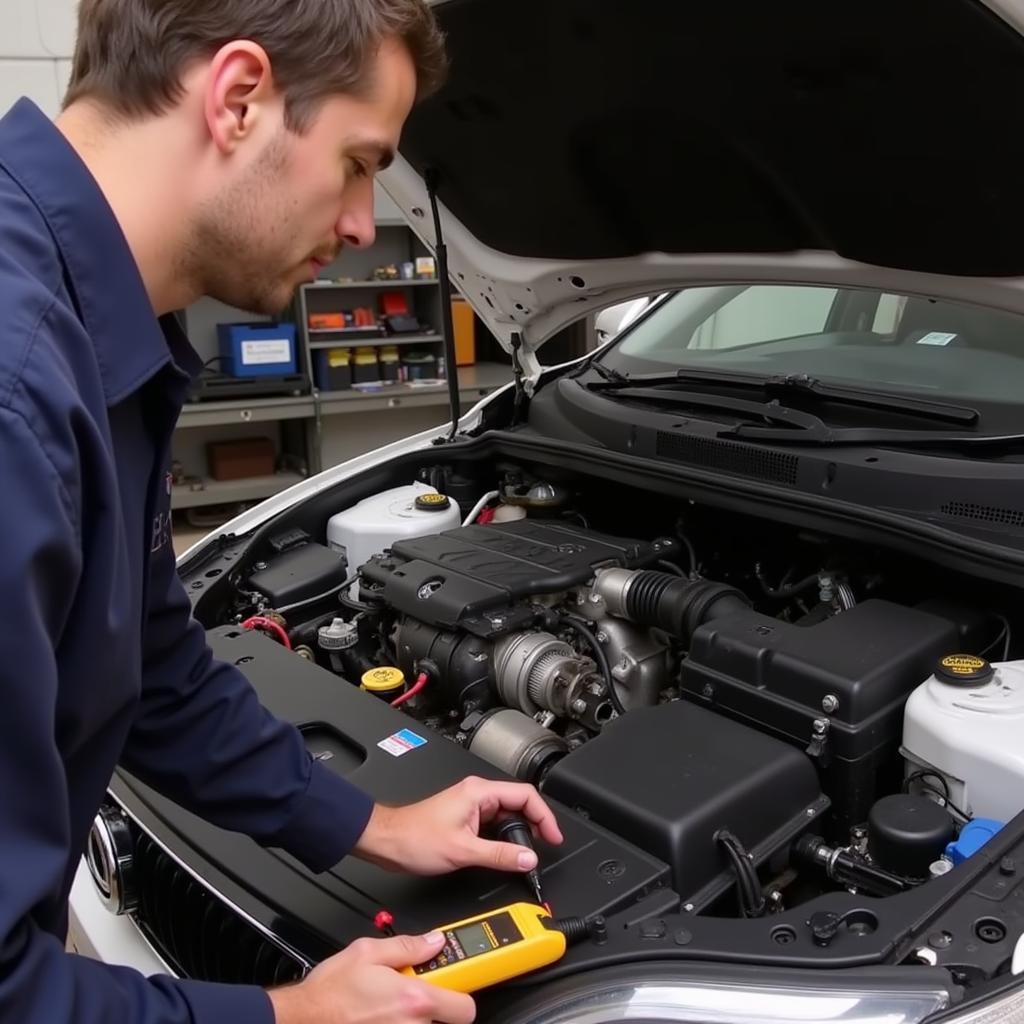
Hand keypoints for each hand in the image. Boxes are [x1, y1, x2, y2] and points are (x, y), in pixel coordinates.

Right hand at [268, 931, 474, 1023]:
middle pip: (447, 1022)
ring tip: (393, 1004)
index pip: (465, 1008)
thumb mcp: (368, 952)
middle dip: (438, 1006)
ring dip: (416, 1017)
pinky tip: (381, 1015)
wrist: (301, 1018)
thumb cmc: (330, 992)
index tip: (456, 984)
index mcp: (414, 1001)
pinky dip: (399, 1023)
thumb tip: (434, 941)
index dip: (463, 994)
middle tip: (419, 991)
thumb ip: (408, 945)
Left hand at [354, 776, 563, 874]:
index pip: (525, 796)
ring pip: (506, 815)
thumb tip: (529, 858)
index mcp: (480, 792)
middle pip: (519, 803)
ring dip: (520, 833)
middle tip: (546, 846)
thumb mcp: (463, 851)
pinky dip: (505, 838)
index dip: (544, 816)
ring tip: (529, 853)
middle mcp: (477, 794)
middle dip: (536, 824)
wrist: (387, 841)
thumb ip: (500, 855)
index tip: (553, 836)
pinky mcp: (465, 818)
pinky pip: (493, 825)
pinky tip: (507, 853)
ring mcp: (471, 806)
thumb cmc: (414, 839)